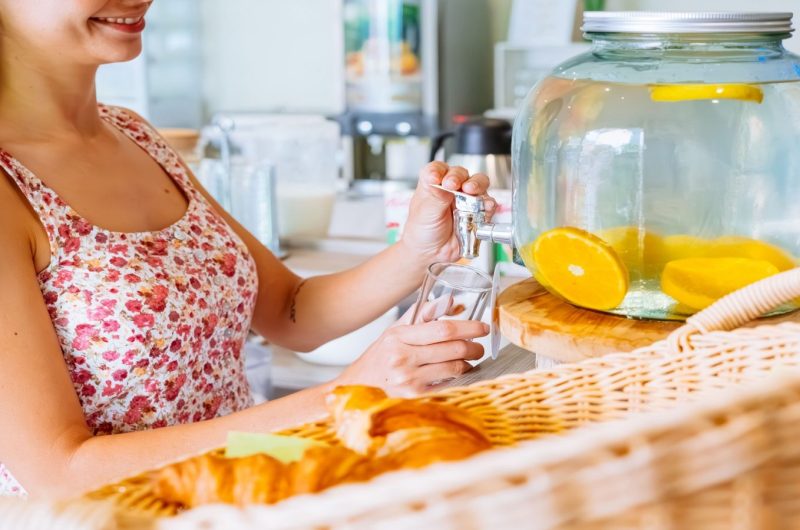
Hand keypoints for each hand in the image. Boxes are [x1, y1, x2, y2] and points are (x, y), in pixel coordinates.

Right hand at [335, 318, 488, 396]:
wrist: (359, 387)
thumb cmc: (379, 357)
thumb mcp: (395, 330)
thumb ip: (423, 314)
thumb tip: (450, 301)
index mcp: (398, 338)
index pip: (443, 329)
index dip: (468, 326)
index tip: (482, 326)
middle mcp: (403, 359)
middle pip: (454, 349)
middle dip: (474, 346)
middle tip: (479, 345)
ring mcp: (409, 380)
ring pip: (455, 368)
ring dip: (468, 363)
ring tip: (467, 359)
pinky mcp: (415, 397)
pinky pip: (448, 384)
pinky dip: (457, 377)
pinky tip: (456, 373)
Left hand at [401, 162, 496, 263]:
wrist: (431, 253)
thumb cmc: (422, 231)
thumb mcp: (425, 213)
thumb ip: (436, 198)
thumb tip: (445, 184)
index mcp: (433, 184)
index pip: (437, 168)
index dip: (438, 170)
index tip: (436, 177)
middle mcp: (451, 188)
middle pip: (460, 173)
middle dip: (458, 177)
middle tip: (454, 184)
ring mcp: (466, 199)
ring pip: (478, 184)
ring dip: (477, 185)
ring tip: (471, 190)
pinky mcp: (478, 213)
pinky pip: (488, 205)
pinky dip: (489, 203)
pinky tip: (485, 205)